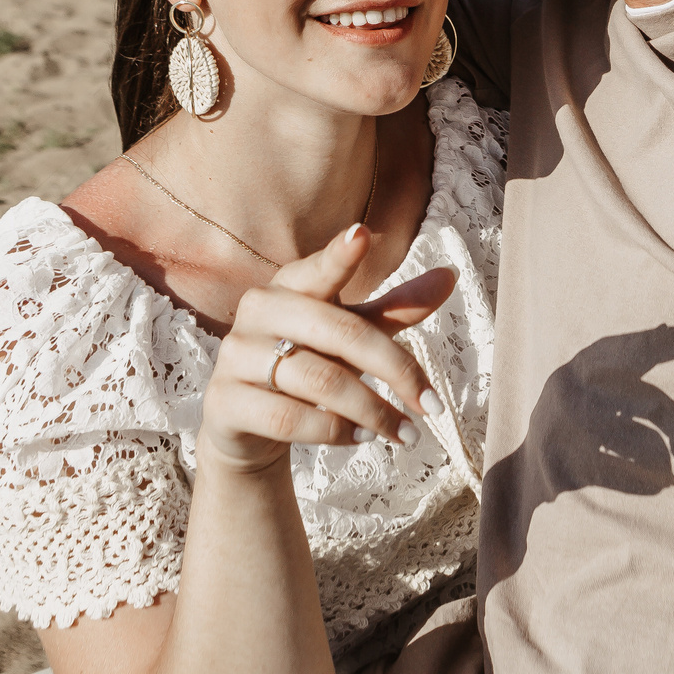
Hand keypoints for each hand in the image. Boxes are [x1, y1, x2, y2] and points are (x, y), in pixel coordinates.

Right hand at [199, 225, 458, 476]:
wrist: (247, 425)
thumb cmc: (308, 364)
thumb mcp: (352, 335)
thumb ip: (395, 309)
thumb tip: (448, 277)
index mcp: (290, 285)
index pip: (318, 268)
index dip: (339, 255)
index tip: (362, 235)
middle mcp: (258, 311)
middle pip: (341, 334)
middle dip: (396, 372)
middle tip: (431, 406)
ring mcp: (235, 356)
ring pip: (320, 382)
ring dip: (373, 411)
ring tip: (404, 432)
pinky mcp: (224, 402)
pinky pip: (289, 418)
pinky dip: (335, 431)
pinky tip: (362, 438)